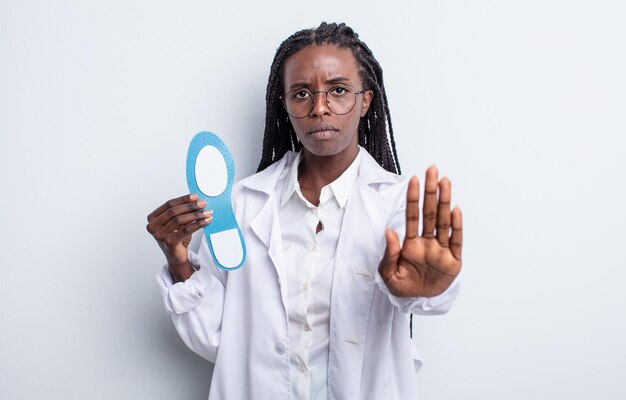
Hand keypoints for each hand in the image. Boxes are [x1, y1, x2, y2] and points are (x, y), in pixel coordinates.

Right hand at [146, 194, 211, 280]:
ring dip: (196, 215)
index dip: (183, 199)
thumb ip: (183, 211)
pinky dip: (198, 224)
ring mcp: (159, 236)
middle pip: (174, 211)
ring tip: (207, 212)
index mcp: (152, 218)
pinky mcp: (169, 243)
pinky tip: (206, 221)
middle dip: (190, 206)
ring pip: (180, 220)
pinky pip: (186, 230)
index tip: (195, 196)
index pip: (169, 204)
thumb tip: (196, 200)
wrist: (176, 256)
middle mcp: (152, 227)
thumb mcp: (178, 222)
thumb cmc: (176, 237)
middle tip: (203, 203)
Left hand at [378, 166, 462, 297]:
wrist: (418, 302)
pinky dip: (455, 226)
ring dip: (444, 201)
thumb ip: (390, 253)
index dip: (413, 198)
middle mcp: (427, 242)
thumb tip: (390, 231)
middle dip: (431, 191)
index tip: (413, 179)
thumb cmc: (402, 286)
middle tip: (432, 170)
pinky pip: (455, 241)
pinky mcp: (453, 261)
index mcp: (411, 243)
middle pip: (429, 213)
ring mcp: (441, 250)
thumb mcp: (388, 273)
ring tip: (445, 182)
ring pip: (443, 222)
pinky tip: (455, 210)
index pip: (412, 216)